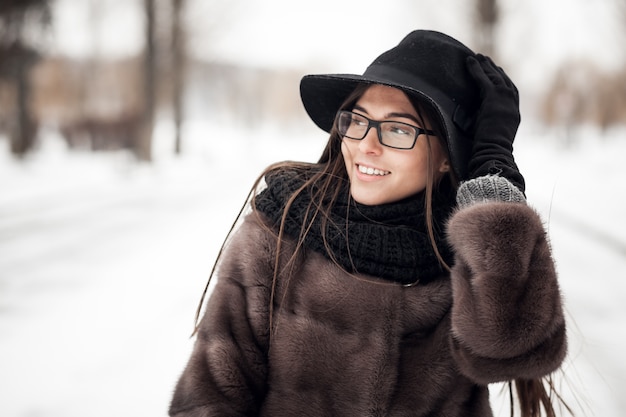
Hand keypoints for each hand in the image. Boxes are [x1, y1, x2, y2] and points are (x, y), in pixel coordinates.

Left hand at [466, 54, 524, 191]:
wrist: (494, 150)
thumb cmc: (489, 147)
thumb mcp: (492, 131)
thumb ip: (488, 120)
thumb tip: (476, 115)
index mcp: (514, 112)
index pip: (510, 91)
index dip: (502, 80)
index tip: (496, 72)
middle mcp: (512, 103)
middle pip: (504, 80)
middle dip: (494, 69)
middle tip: (486, 60)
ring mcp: (505, 99)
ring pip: (495, 77)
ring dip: (486, 66)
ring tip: (478, 57)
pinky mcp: (494, 98)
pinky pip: (484, 79)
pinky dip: (476, 70)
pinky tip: (470, 62)